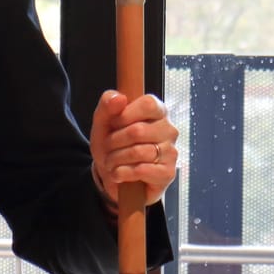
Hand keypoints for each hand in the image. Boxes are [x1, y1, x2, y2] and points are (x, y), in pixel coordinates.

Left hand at [89, 90, 178, 208]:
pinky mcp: (167, 173)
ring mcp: (171, 152)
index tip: (114, 125)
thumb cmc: (112, 144)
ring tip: (111, 162)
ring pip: (138, 152)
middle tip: (107, 148)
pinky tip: (119, 174)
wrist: (114, 174)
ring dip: (115, 160)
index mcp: (157, 111)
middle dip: (113, 142)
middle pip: (137, 131)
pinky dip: (123, 173)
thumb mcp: (103, 122)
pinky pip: (141, 170)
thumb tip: (120, 98)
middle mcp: (169, 130)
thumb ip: (107, 105)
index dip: (124, 116)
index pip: (147, 104)